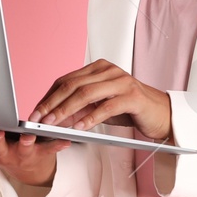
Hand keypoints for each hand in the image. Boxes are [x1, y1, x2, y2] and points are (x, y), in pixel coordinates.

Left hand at [32, 58, 174, 143]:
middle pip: (73, 85)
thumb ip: (79, 108)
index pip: (66, 80)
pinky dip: (90, 118)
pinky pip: (107, 106)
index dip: (48, 97)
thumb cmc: (130, 108)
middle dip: (52, 104)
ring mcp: (122, 81)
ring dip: (66, 111)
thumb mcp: (100, 106)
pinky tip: (79, 128)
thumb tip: (53, 117)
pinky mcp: (132, 96)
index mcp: (99, 68)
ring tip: (53, 124)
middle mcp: (109, 71)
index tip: (35, 113)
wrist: (161, 113)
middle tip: (39, 120)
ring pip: (86, 94)